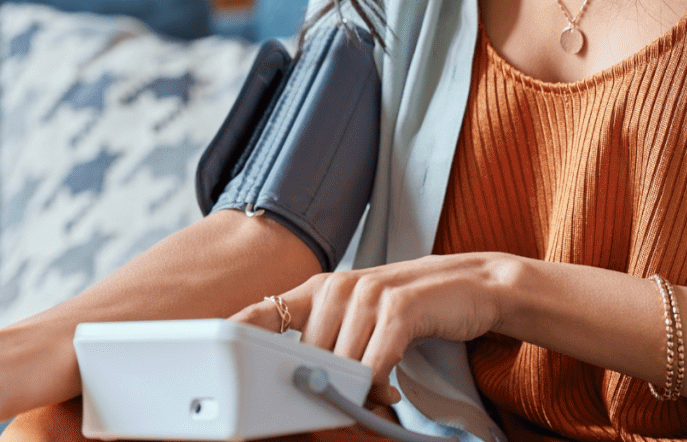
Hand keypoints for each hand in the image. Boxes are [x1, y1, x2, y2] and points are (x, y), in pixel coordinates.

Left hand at [230, 253, 518, 409]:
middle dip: (323, 386)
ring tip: (377, 396)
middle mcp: (338, 286)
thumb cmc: (410, 309)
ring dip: (356, 391)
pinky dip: (378, 385)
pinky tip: (389, 391)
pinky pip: (374, 364)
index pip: (264, 311)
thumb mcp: (361, 318)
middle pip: (306, 355)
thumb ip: (328, 342)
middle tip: (348, 401)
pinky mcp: (399, 308)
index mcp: (320, 289)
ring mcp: (368, 294)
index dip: (235, 333)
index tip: (213, 355)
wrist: (473, 285)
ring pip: (340, 364)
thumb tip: (296, 383)